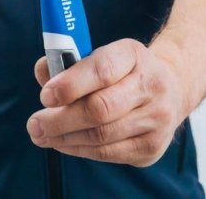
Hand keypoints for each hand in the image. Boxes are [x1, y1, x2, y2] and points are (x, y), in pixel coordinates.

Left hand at [27, 38, 188, 165]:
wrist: (171, 87)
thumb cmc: (123, 70)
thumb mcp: (101, 54)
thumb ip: (68, 62)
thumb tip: (43, 72)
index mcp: (132, 54)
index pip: (102, 70)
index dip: (69, 85)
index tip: (45, 96)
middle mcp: (151, 85)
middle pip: (100, 109)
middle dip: (60, 119)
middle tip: (34, 124)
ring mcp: (156, 118)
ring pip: (101, 135)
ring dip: (64, 138)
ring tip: (41, 135)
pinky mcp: (152, 146)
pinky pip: (108, 153)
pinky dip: (79, 149)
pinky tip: (62, 143)